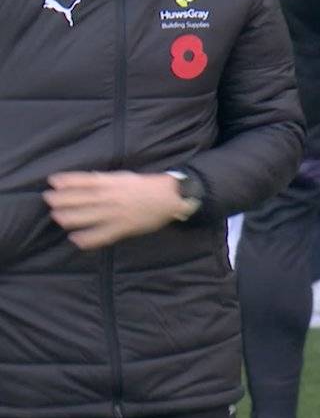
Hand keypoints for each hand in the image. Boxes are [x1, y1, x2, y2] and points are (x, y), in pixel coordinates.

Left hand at [43, 171, 186, 249]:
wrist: (171, 198)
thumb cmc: (148, 186)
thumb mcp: (126, 177)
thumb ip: (106, 180)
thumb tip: (86, 181)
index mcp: (114, 183)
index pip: (87, 181)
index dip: (69, 181)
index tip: (53, 182)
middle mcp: (112, 197)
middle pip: (83, 198)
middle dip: (64, 199)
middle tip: (49, 200)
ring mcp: (117, 213)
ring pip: (89, 216)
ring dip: (71, 217)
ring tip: (58, 218)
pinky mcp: (124, 227)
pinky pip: (102, 235)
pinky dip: (88, 239)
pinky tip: (76, 240)